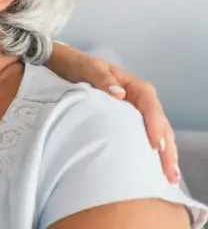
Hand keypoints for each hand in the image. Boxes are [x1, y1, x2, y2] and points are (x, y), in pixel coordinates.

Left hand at [46, 42, 179, 182]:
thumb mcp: (92, 69)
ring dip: (165, 155)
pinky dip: (153, 154)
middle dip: (167, 148)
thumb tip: (118, 94)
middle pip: (160, 124)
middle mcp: (143, 101)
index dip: (155, 126)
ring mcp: (140, 114)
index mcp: (137, 87)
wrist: (76, 68)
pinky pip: (147, 138)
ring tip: (169, 176)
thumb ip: (103, 79)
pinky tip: (157, 170)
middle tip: (169, 170)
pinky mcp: (133, 123)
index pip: (150, 107)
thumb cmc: (86, 68)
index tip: (155, 145)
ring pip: (158, 134)